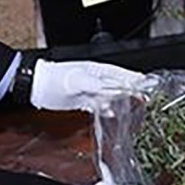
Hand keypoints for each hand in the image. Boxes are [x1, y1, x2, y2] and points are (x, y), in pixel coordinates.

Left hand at [29, 60, 147, 112]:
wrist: (37, 87)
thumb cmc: (53, 78)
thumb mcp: (74, 80)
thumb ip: (91, 84)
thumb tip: (107, 88)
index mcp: (95, 70)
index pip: (119, 73)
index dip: (133, 78)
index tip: (146, 82)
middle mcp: (95, 79)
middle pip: (117, 85)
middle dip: (131, 91)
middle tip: (145, 98)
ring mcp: (90, 90)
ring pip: (110, 96)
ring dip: (120, 102)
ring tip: (132, 109)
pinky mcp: (84, 100)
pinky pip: (99, 105)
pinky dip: (106, 110)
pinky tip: (111, 114)